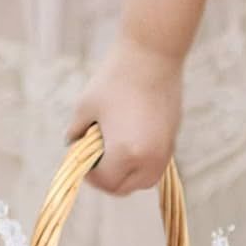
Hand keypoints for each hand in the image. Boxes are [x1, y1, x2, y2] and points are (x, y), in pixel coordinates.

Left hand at [67, 35, 183, 194]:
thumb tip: (72, 149)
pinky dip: (140, 164)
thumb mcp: (85, 107)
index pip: (105, 182)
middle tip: (95, 159)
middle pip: (124, 188)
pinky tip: (129, 142)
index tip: (81, 160)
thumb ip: (75, 135)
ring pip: (142, 182)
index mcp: (125, 153)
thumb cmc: (114, 79)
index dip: (89, 175)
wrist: (153, 58)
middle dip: (107, 178)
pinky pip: (153, 167)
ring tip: (113, 152)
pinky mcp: (172, 144)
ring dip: (125, 175)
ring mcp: (163, 154)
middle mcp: (148, 160)